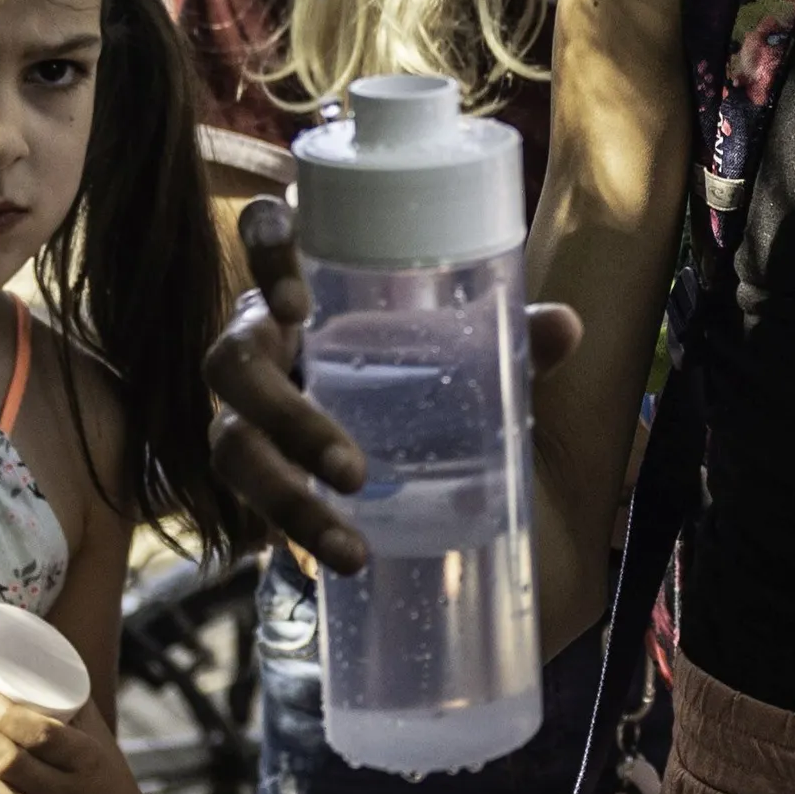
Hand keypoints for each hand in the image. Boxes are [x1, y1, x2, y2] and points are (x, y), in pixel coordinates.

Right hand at [205, 197, 578, 574]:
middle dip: (285, 418)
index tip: (297, 305)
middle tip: (352, 472)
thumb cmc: (403, 359)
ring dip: (283, 496)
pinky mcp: (244, 462)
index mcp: (297, 283)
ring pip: (228, 446)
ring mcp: (237, 405)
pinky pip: (243, 500)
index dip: (264, 256)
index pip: (261, 235)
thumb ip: (504, 336)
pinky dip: (288, 532)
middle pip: (229, 365)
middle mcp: (254, 338)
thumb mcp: (449, 346)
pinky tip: (338, 558)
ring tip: (347, 543)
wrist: (365, 419)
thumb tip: (566, 327)